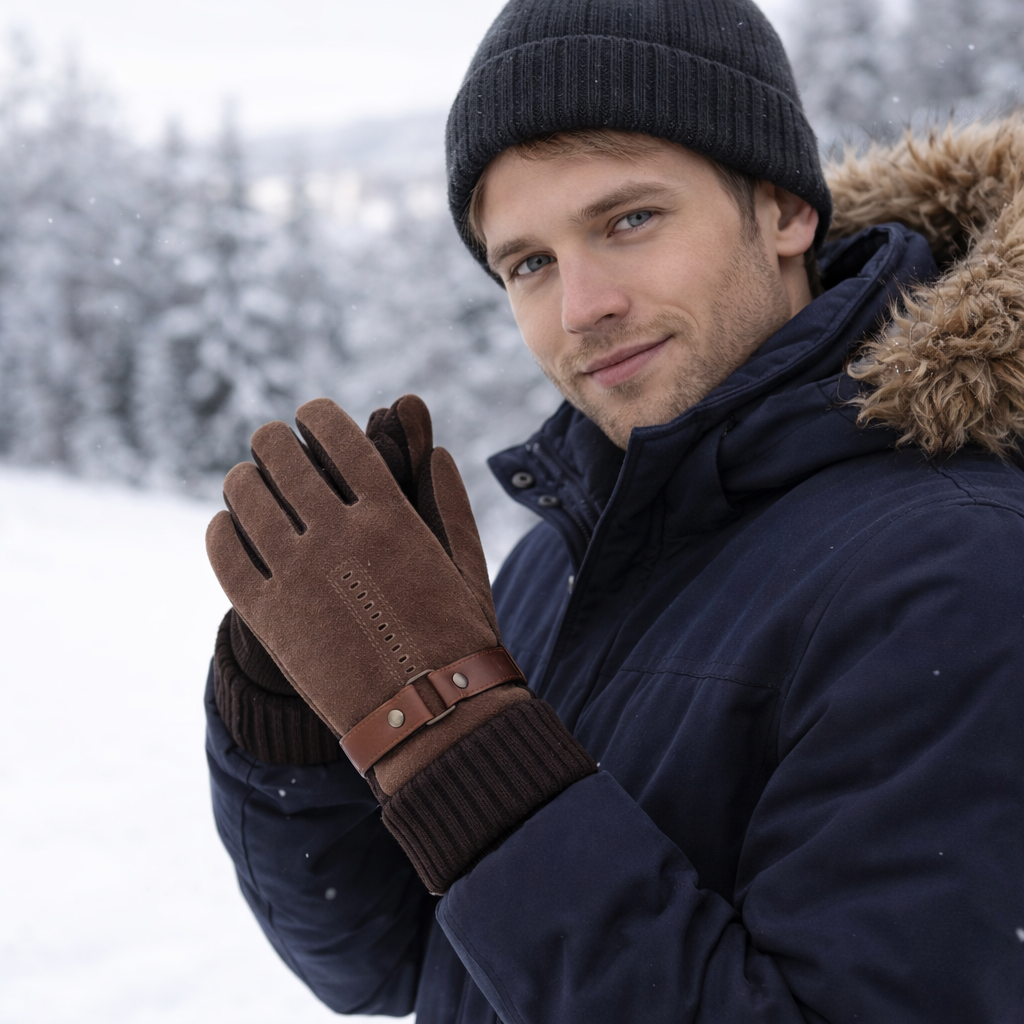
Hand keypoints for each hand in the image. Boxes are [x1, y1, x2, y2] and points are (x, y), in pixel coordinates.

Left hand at [206, 398, 530, 794]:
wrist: (432, 716)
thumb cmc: (458, 638)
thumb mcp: (465, 562)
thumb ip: (449, 501)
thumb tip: (436, 451)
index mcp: (390, 512)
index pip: (335, 434)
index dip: (315, 415)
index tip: (309, 417)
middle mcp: (339, 533)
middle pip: (280, 455)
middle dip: (272, 441)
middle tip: (270, 444)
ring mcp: (299, 573)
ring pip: (245, 495)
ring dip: (243, 478)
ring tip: (247, 481)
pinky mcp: (269, 616)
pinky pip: (225, 552)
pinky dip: (221, 529)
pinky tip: (228, 527)